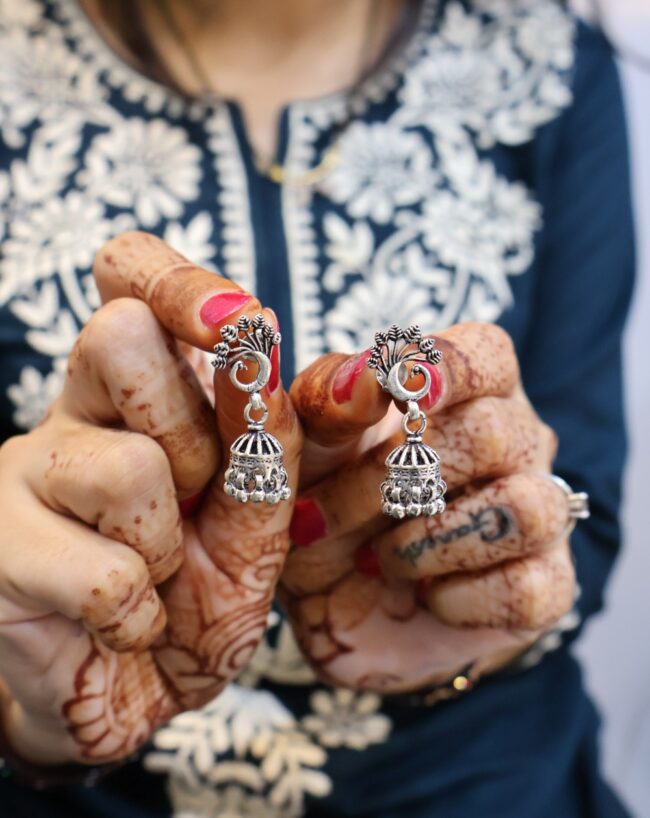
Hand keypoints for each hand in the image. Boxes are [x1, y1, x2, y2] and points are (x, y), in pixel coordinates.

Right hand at [0, 233, 300, 764]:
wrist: (141, 688)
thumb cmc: (201, 590)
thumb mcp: (256, 515)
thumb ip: (265, 440)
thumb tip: (259, 338)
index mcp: (141, 388)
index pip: (130, 276)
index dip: (177, 280)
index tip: (238, 322)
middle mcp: (75, 410)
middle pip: (119, 335)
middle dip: (190, 430)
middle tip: (194, 494)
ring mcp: (23, 470)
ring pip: (126, 467)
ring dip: (168, 544)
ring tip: (157, 576)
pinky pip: (104, 574)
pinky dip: (138, 615)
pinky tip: (122, 622)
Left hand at [281, 323, 574, 692]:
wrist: (337, 601)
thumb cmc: (331, 500)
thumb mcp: (311, 447)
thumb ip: (332, 400)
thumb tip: (368, 376)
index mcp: (467, 390)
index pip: (486, 354)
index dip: (450, 368)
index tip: (404, 390)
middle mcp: (516, 442)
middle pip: (489, 435)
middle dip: (388, 482)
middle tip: (322, 516)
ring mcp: (542, 512)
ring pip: (523, 509)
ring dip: (429, 539)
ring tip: (377, 557)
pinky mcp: (548, 585)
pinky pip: (527, 587)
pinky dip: (458, 596)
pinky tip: (422, 593)